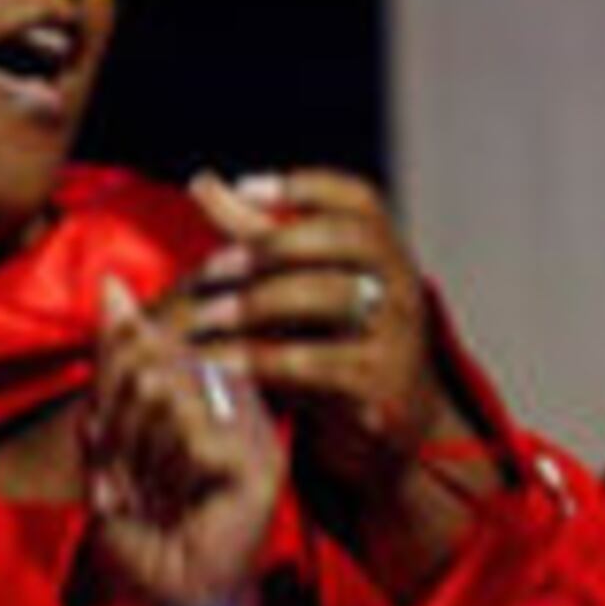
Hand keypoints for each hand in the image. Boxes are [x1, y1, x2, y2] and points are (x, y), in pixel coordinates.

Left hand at [81, 273, 283, 605]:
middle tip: (124, 477)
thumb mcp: (112, 432)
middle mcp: (241, 401)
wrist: (165, 601)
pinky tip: (173, 505)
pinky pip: (196, 434)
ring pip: (169, 393)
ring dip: (135, 454)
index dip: (112, 388)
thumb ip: (116, 362)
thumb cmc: (144, 526)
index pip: (150, 342)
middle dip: (117, 426)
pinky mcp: (263, 468)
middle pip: (152, 362)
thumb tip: (112, 284)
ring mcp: (257, 433)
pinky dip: (165, 474)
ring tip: (145, 494)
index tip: (110, 445)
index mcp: (211, 386)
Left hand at [181, 168, 457, 498]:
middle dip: (271, 247)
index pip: (359, 200)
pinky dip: (259, 360)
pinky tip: (220, 362)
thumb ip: (256, 235)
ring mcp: (398, 336)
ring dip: (258, 303)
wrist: (394, 423)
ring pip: (329, 298)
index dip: (306, 186)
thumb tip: (202, 182)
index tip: (246, 189)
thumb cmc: (337, 340)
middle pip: (342, 241)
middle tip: (212, 267)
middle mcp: (402, 286)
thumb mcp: (305, 286)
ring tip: (206, 318)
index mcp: (387, 252)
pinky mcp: (379, 388)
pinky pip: (314, 364)